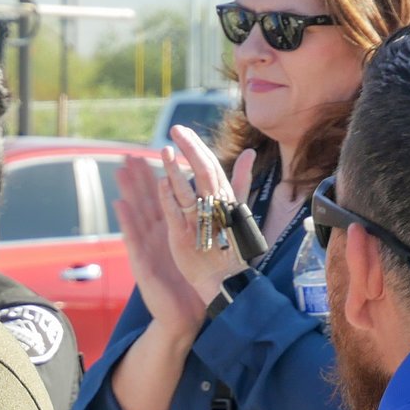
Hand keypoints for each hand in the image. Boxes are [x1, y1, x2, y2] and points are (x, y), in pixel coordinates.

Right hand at [114, 156, 208, 344]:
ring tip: (121, 171)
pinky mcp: (142, 263)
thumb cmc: (197, 282)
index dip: (160, 174)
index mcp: (174, 229)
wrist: (186, 314)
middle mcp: (158, 236)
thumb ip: (216, 220)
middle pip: (147, 201)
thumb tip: (226, 199)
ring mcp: (148, 248)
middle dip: (139, 178)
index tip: (158, 151)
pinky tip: (120, 204)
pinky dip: (126, 220)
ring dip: (128, 192)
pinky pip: (133, 238)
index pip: (165, 197)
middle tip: (130, 155)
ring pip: (136, 214)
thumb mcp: (206, 247)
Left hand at [159, 126, 256, 299]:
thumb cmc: (232, 244)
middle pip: (202, 172)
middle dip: (189, 148)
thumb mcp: (240, 209)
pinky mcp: (184, 237)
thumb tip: (249, 152)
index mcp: (226, 199)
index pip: (211, 166)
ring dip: (175, 168)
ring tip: (164, 149)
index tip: (184, 131)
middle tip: (176, 129)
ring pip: (187, 190)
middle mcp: (215, 207)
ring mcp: (199, 222)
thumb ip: (242, 180)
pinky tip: (160, 182)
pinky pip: (176, 213)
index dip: (197, 147)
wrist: (226, 279)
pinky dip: (168, 197)